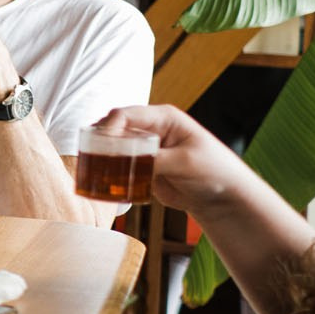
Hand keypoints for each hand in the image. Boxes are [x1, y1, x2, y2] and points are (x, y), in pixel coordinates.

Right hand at [88, 104, 253, 213]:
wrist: (223, 198)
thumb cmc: (214, 171)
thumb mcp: (184, 162)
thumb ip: (153, 159)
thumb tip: (124, 162)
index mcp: (163, 118)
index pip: (125, 115)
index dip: (108, 127)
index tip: (99, 145)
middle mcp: (150, 130)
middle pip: (114, 129)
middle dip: (99, 143)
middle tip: (90, 160)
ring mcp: (145, 149)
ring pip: (112, 148)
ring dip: (101, 159)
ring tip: (92, 172)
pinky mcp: (142, 168)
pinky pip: (119, 168)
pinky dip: (108, 174)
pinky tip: (102, 183)